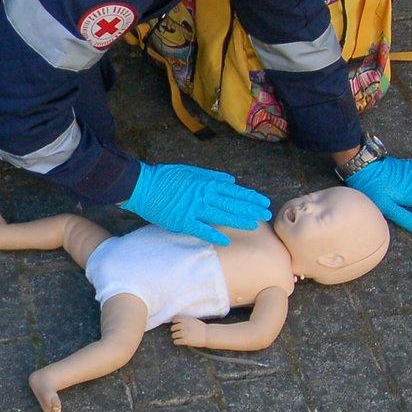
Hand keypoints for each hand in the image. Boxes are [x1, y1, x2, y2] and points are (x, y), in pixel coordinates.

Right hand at [120, 162, 271, 246]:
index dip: (250, 197)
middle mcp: (203, 195)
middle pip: (232, 203)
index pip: (234, 191)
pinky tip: (226, 240)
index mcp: (206, 182)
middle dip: (251, 209)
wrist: (144, 186)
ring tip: (254, 225)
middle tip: (266, 215)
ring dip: (238, 221)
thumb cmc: (166, 177)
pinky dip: (213, 235)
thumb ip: (212, 175)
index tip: (263, 202)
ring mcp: (194, 209)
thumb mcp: (191, 170)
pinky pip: (201, 229)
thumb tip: (231, 180)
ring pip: (221, 215)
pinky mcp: (182, 221)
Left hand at [169, 317, 208, 346]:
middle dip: (174, 331)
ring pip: (174, 335)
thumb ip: (185, 321)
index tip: (175, 325)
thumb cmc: (202, 328)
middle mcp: (183, 326)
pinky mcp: (185, 340)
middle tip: (176, 333)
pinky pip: (176, 341)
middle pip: (173, 328)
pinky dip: (176, 342)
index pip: (175, 320)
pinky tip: (178, 342)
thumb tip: (178, 323)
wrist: (208, 335)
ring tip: (178, 338)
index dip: (174, 323)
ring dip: (175, 337)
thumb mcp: (193, 321)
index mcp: (185, 319)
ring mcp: (183, 333)